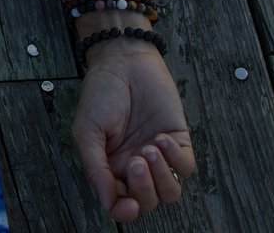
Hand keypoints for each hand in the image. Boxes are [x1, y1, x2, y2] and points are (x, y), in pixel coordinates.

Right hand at [72, 40, 195, 221]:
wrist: (123, 61)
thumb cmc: (100, 93)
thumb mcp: (87, 130)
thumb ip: (95, 167)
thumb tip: (107, 202)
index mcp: (110, 168)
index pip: (121, 203)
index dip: (125, 211)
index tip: (127, 204)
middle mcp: (136, 167)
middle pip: (149, 201)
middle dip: (144, 188)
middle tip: (135, 161)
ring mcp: (159, 156)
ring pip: (171, 192)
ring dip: (162, 176)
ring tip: (149, 148)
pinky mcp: (179, 141)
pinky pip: (186, 167)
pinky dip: (176, 158)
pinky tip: (161, 138)